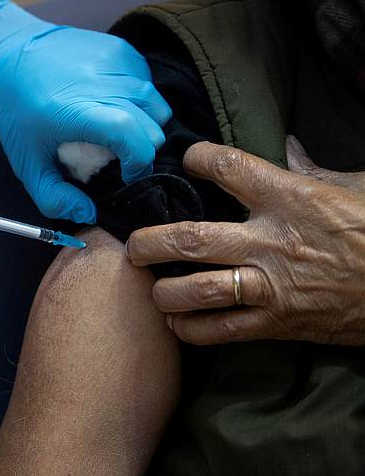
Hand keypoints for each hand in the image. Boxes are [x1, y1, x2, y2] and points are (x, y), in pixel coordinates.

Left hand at [0, 0, 171, 222]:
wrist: (7, 53)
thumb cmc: (15, 111)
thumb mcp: (26, 163)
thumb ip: (54, 197)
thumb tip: (89, 213)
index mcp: (79, 111)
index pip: (136, 138)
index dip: (139, 163)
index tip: (125, 174)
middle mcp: (103, 82)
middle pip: (154, 125)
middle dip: (141, 148)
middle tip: (115, 155)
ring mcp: (115, 61)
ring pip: (157, 103)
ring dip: (145, 123)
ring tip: (114, 130)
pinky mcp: (120, 48)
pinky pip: (148, 81)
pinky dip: (139, 98)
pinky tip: (111, 102)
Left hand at [126, 141, 364, 345]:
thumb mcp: (355, 190)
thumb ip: (311, 170)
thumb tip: (286, 145)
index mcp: (290, 199)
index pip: (227, 166)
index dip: (198, 158)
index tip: (188, 160)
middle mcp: (270, 241)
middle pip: (188, 238)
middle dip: (148, 242)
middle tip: (133, 245)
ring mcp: (270, 286)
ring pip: (195, 290)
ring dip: (162, 291)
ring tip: (151, 287)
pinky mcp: (276, 324)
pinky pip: (218, 331)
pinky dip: (190, 330)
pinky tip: (177, 323)